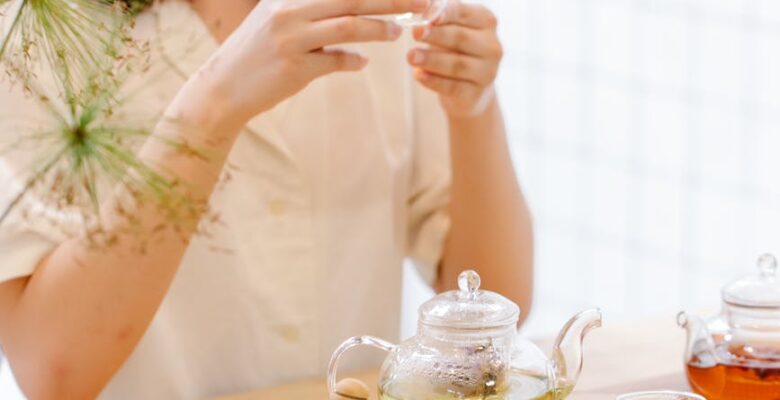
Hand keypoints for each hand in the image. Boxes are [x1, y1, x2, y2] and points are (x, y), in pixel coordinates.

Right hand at [196, 0, 428, 122]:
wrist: (221, 90)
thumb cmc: (253, 57)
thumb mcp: (276, 24)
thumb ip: (310, 17)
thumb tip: (347, 31)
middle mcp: (289, 11)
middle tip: (423, 2)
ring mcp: (290, 39)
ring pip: (348, 25)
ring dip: (379, 27)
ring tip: (399, 31)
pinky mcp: (293, 68)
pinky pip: (335, 61)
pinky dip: (352, 61)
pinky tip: (362, 62)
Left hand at [408, 0, 502, 118]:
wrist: (469, 91)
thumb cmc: (455, 51)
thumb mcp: (449, 29)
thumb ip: (438, 17)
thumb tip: (423, 7)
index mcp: (486, 22)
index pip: (464, 13)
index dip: (444, 13)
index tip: (426, 16)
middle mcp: (492, 46)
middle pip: (461, 38)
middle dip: (436, 35)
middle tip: (415, 33)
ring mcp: (487, 72)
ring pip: (457, 64)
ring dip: (432, 59)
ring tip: (411, 56)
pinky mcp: (476, 94)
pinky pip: (453, 87)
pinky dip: (434, 81)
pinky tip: (419, 75)